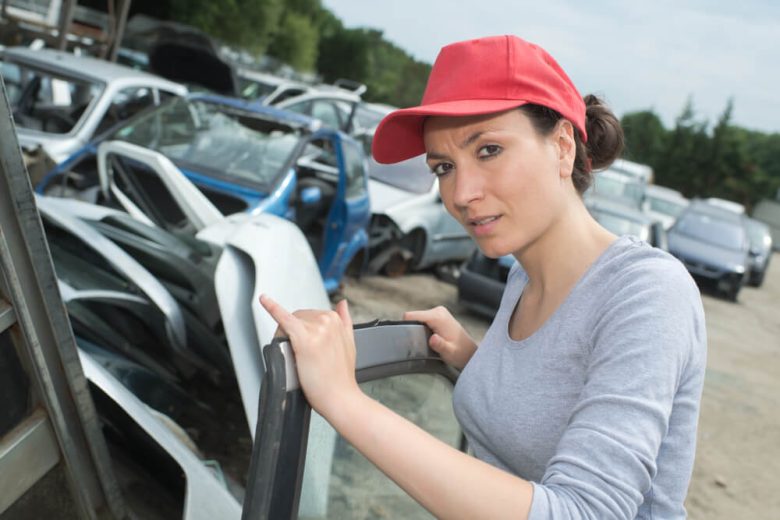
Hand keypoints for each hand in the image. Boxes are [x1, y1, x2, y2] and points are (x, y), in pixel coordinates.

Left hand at [259, 295, 360, 417]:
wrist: (340, 398)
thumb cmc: (341, 377)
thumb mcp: (350, 343)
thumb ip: (345, 320)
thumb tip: (342, 303)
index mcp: (335, 319)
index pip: (307, 315)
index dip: (301, 330)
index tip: (302, 347)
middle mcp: (327, 320)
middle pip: (296, 317)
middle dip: (291, 332)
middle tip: (296, 356)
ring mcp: (317, 329)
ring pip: (288, 322)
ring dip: (284, 335)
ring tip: (294, 357)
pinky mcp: (304, 339)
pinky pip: (284, 319)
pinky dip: (272, 308)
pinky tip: (264, 300)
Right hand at [403, 306, 476, 368]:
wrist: (470, 353)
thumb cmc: (460, 353)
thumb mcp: (449, 352)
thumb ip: (440, 345)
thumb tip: (433, 339)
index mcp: (437, 317)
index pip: (410, 315)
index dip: (407, 326)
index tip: (411, 338)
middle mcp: (438, 311)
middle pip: (414, 317)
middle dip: (414, 329)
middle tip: (424, 343)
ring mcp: (439, 312)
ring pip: (418, 319)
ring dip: (420, 330)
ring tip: (430, 342)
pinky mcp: (439, 315)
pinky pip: (424, 320)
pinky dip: (424, 329)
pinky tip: (433, 338)